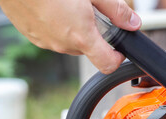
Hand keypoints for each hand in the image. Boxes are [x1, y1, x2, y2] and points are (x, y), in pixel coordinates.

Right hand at [0, 0, 140, 73]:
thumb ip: (115, 10)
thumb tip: (132, 23)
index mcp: (81, 36)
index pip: (108, 64)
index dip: (117, 58)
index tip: (118, 48)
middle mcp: (63, 44)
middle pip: (88, 51)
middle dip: (94, 36)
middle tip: (89, 14)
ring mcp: (45, 42)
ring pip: (69, 44)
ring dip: (74, 31)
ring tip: (68, 7)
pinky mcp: (32, 36)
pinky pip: (52, 38)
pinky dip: (57, 28)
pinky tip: (53, 8)